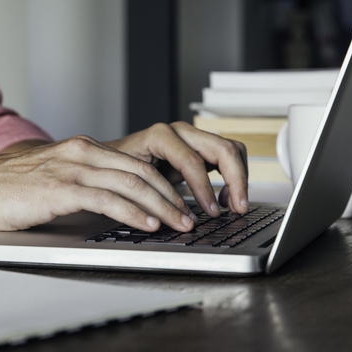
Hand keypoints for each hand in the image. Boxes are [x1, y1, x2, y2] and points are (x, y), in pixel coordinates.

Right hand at [0, 136, 194, 233]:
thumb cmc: (6, 186)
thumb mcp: (50, 172)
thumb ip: (79, 178)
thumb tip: (105, 196)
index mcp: (82, 148)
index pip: (134, 163)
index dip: (163, 184)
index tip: (178, 202)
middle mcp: (82, 152)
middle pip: (141, 171)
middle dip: (171, 195)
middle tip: (189, 215)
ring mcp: (71, 169)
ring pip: (131, 183)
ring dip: (161, 206)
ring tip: (178, 223)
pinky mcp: (60, 189)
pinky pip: (107, 199)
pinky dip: (133, 212)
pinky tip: (147, 224)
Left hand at [104, 122, 248, 215]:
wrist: (112, 161)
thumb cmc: (117, 171)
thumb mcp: (130, 183)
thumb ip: (151, 198)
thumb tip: (173, 219)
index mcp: (161, 135)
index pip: (193, 161)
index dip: (206, 188)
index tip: (213, 211)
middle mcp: (180, 132)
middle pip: (222, 148)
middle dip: (236, 179)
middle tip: (239, 207)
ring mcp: (192, 138)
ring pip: (231, 149)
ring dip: (239, 177)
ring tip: (232, 205)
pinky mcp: (200, 148)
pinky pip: (227, 157)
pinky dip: (233, 176)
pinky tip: (225, 198)